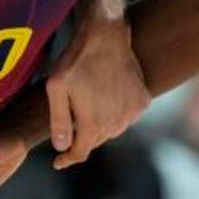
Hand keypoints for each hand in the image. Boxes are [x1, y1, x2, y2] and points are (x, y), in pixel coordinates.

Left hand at [45, 15, 149, 170]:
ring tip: (90, 107)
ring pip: (112, 130)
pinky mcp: (142, 101)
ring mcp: (132, 112)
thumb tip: (62, 147)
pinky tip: (108, 99)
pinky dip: (116, 113)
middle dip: (82, 137)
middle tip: (71, 125)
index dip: (67, 159)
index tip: (58, 162)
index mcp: (93, 124)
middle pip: (96, 141)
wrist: (106, 36)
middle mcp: (116, 123)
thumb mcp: (56, 88)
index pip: (80, 153)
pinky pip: (126, 116)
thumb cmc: (77, 60)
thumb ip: (58, 121)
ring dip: (100, 125)